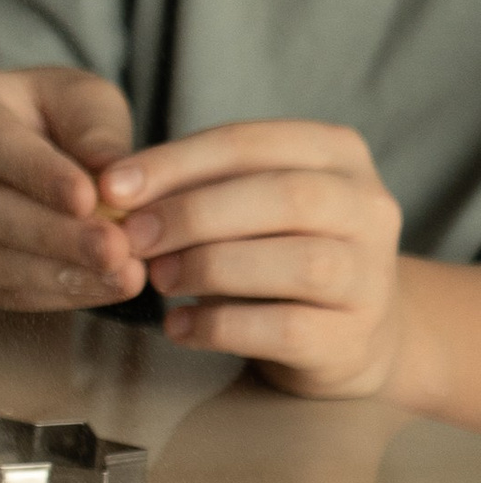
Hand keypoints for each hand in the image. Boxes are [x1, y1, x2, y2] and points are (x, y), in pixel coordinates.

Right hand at [0, 65, 142, 310]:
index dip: (35, 173)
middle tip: (115, 247)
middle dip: (51, 233)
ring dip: (57, 271)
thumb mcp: (78, 98)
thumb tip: (116, 181)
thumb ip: (96, 131)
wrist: (15, 146)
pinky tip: (104, 286)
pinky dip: (55, 292)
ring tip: (122, 273)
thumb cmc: (47, 114)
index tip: (89, 197)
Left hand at [100, 123, 405, 398]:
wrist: (345, 332)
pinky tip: (178, 326)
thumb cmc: (272, 250)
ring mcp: (371, 276)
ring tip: (157, 278)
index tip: (110, 187)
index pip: (248, 143)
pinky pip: (288, 329)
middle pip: (285, 196)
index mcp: (335, 153)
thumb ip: (190, 188)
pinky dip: (221, 326)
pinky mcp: (354, 338)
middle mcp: (368, 208)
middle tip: (131, 236)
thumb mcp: (239, 204)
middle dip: (194, 214)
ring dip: (211, 267)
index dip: (174, 163)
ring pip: (300, 262)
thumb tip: (113, 189)